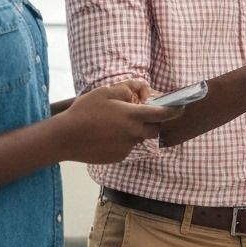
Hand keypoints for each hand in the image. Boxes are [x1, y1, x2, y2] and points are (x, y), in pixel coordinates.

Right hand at [52, 81, 181, 163]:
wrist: (64, 138)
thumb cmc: (83, 112)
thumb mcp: (104, 92)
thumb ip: (126, 89)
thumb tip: (139, 91)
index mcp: (133, 116)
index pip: (163, 114)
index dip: (175, 110)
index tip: (181, 108)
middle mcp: (134, 133)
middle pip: (154, 129)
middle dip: (152, 122)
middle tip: (140, 115)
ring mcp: (126, 147)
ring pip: (139, 138)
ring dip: (134, 131)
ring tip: (114, 124)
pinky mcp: (118, 157)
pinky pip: (127, 147)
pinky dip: (122, 140)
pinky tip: (106, 135)